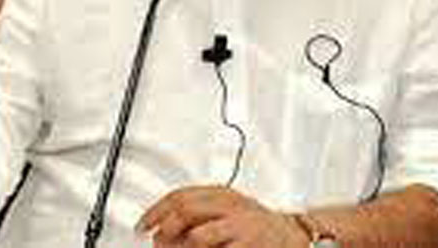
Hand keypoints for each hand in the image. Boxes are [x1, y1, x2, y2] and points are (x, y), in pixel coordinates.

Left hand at [137, 185, 307, 247]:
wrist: (294, 235)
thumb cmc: (256, 226)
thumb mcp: (228, 210)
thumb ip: (199, 214)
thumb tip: (162, 229)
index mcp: (223, 194)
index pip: (181, 195)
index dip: (156, 210)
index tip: (143, 225)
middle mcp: (231, 206)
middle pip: (186, 211)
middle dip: (164, 230)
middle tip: (156, 243)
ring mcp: (241, 227)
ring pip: (198, 237)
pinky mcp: (249, 246)